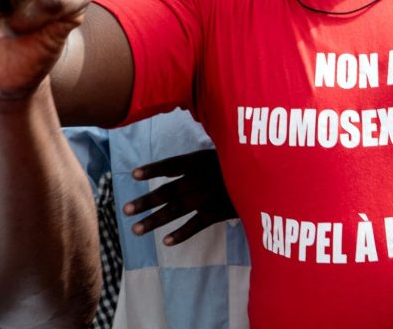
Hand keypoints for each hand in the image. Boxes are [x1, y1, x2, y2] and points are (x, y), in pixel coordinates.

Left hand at [123, 149, 237, 245]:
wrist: (267, 179)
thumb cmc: (244, 162)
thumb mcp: (225, 150)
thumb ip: (203, 155)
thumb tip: (186, 155)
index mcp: (200, 161)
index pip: (171, 165)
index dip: (152, 170)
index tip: (134, 174)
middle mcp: (200, 180)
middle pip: (167, 192)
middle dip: (146, 201)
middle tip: (125, 209)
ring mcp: (207, 198)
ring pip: (176, 211)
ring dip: (155, 220)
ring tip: (136, 229)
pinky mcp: (217, 213)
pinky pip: (196, 225)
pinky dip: (181, 234)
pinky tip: (166, 242)